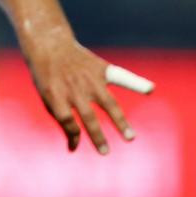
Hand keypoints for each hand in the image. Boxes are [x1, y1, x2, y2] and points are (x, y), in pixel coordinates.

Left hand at [23, 29, 153, 153]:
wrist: (49, 44)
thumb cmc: (48, 77)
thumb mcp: (45, 96)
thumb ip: (60, 119)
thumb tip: (73, 148)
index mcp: (55, 93)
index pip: (66, 119)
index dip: (71, 134)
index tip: (75, 144)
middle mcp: (74, 87)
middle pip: (88, 116)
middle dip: (97, 136)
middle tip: (105, 152)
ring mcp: (89, 78)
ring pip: (108, 103)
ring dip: (120, 121)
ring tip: (130, 137)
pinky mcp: (100, 69)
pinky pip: (121, 76)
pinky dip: (136, 82)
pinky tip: (150, 89)